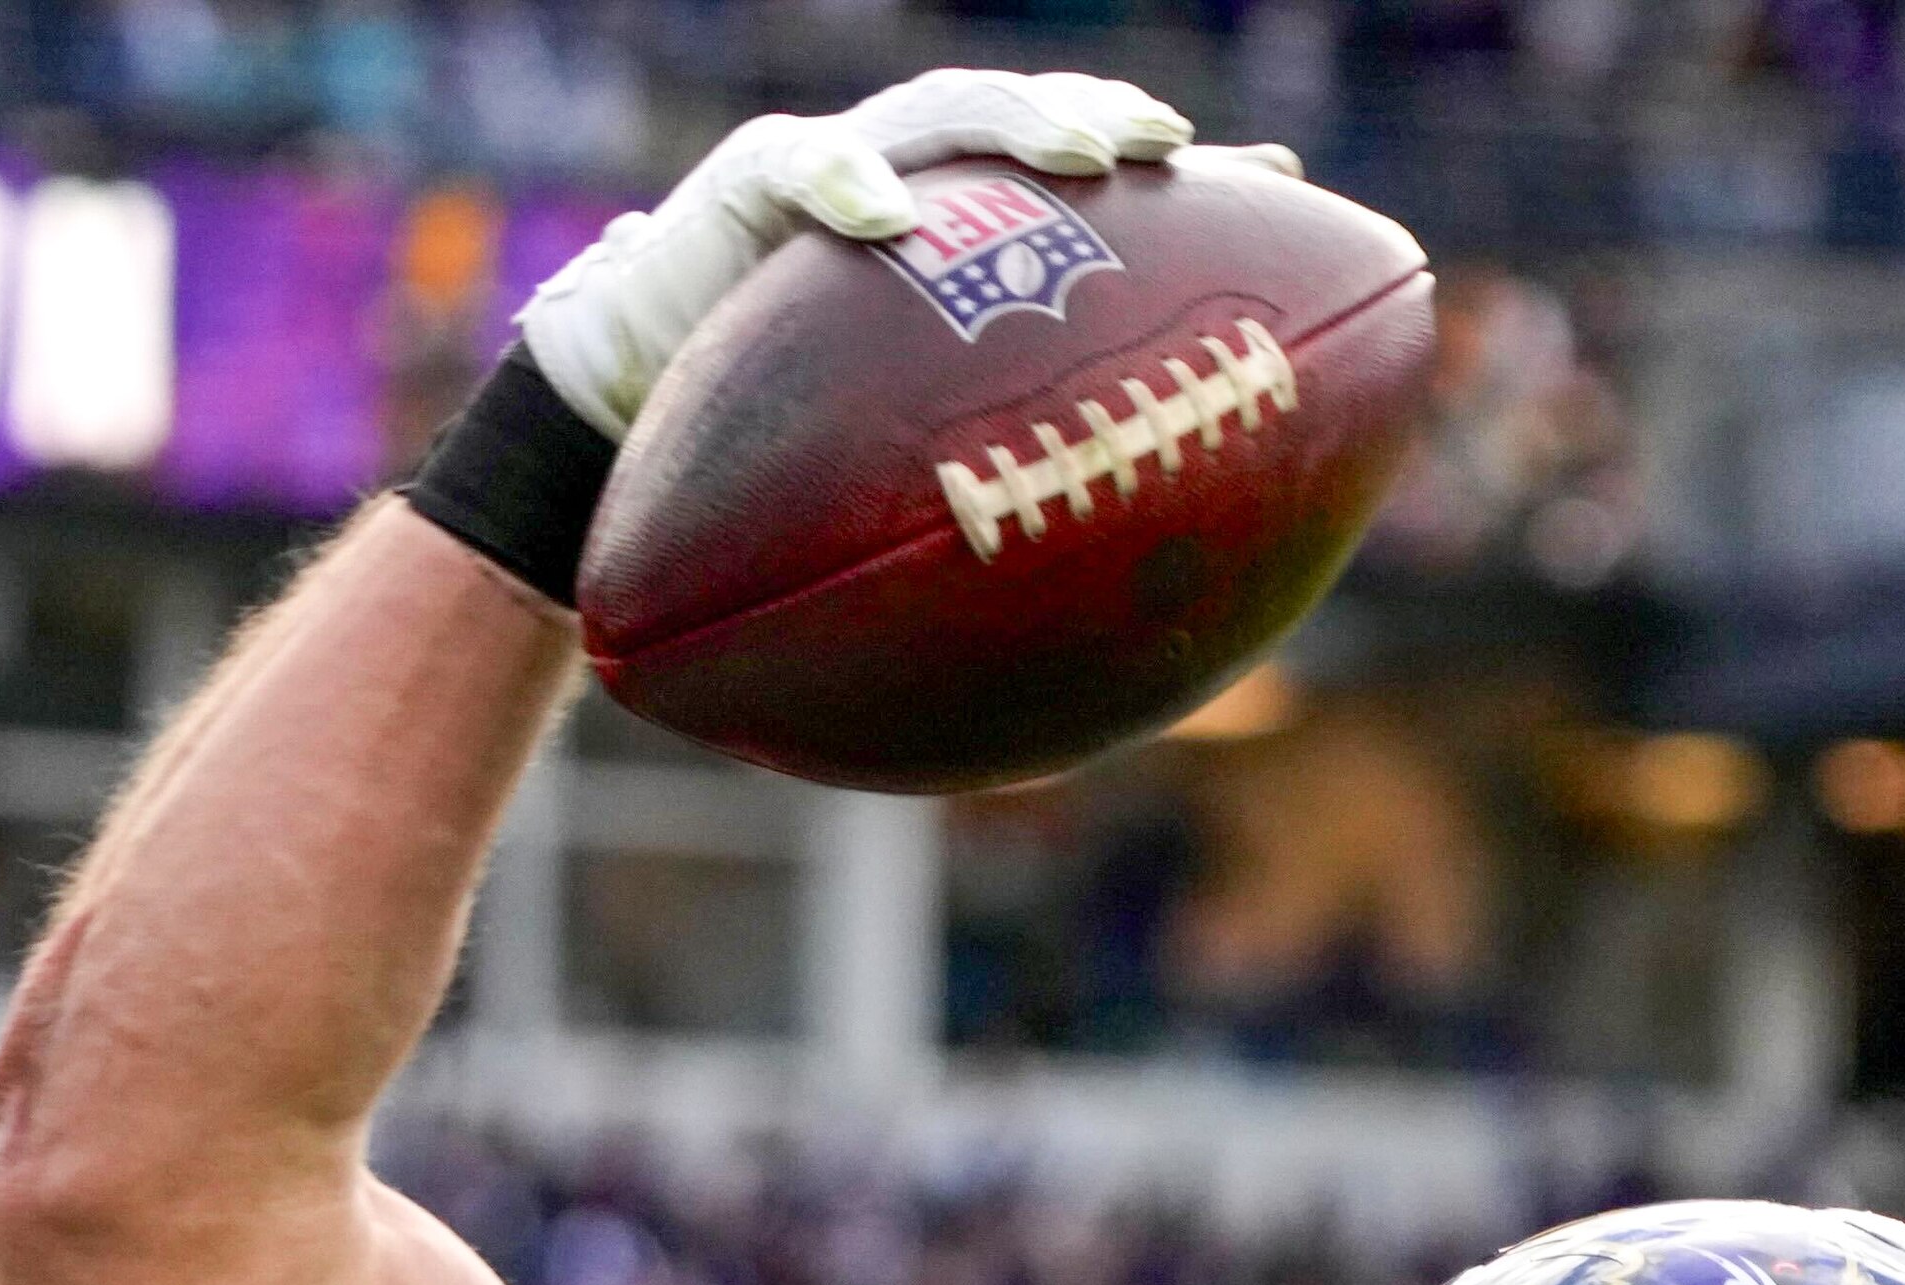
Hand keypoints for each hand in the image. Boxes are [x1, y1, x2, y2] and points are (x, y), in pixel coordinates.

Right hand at [516, 69, 1211, 440]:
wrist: (638, 427)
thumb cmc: (787, 439)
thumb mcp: (912, 449)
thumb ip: (1000, 456)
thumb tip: (1142, 550)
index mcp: (965, 230)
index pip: (1078, 175)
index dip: (1169, 168)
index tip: (1266, 180)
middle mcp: (913, 180)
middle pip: (1022, 121)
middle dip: (1098, 118)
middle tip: (1168, 146)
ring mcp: (835, 167)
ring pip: (937, 114)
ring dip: (1013, 124)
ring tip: (1079, 154)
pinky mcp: (747, 184)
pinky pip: (796, 166)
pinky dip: (843, 181)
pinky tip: (882, 212)